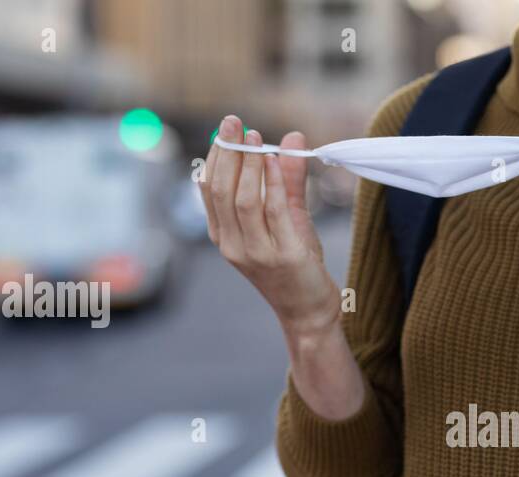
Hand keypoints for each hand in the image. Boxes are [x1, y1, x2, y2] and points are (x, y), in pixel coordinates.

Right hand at [202, 115, 340, 340]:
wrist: (309, 310)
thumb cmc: (296, 265)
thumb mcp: (289, 218)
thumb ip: (287, 180)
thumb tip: (291, 138)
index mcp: (224, 235)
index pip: (209, 190)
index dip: (216, 156)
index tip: (227, 128)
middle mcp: (233, 245)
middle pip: (221, 191)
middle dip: (227, 152)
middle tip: (235, 123)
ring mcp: (255, 253)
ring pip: (243, 200)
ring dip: (248, 165)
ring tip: (256, 139)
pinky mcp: (282, 257)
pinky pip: (273, 213)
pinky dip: (272, 183)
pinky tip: (274, 161)